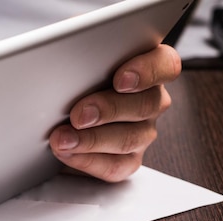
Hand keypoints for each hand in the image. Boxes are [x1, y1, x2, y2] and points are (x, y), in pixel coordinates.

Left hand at [48, 44, 180, 182]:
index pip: (165, 64)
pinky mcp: (128, 160)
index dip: (146, 72)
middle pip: (144, 106)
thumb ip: (84, 53)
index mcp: (149, 67)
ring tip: (62, 138)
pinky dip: (88, 161)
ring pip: (129, 139)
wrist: (58, 110)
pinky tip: (67, 153)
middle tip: (78, 114)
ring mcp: (143, 132)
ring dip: (91, 140)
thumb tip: (67, 62)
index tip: (120, 79)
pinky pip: (116, 166)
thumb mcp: (77, 54)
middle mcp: (151, 101)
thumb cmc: (73, 75)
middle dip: (108, 110)